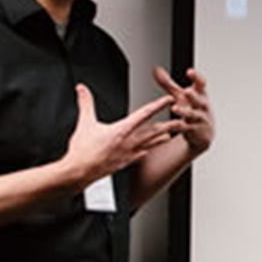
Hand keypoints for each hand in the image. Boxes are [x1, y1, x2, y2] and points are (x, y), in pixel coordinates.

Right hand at [62, 84, 184, 186]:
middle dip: (168, 125)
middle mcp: (129, 142)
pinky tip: (149, 151)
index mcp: (122, 130)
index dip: (158, 105)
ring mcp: (128, 154)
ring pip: (150, 144)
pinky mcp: (124, 163)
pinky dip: (146, 151)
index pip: (144, 114)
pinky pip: (139, 156)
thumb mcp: (84, 123)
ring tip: (171, 136)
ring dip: (161, 139)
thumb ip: (86, 103)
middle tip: (182, 121)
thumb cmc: (83, 151)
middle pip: (154, 131)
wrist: (79, 172)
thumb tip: (82, 89)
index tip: (168, 100)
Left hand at [153, 66, 214, 154]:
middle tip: (187, 91)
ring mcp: (199, 119)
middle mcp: (202, 106)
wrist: (205, 132)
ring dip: (183, 112)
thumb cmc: (192, 109)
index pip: (201, 84)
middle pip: (199, 99)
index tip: (190, 71)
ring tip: (174, 108)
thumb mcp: (180, 96)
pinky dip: (177, 127)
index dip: (196, 78)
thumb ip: (169, 83)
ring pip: (192, 114)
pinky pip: (185, 128)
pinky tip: (169, 126)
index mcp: (200, 94)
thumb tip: (156, 69)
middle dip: (193, 96)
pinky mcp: (194, 130)